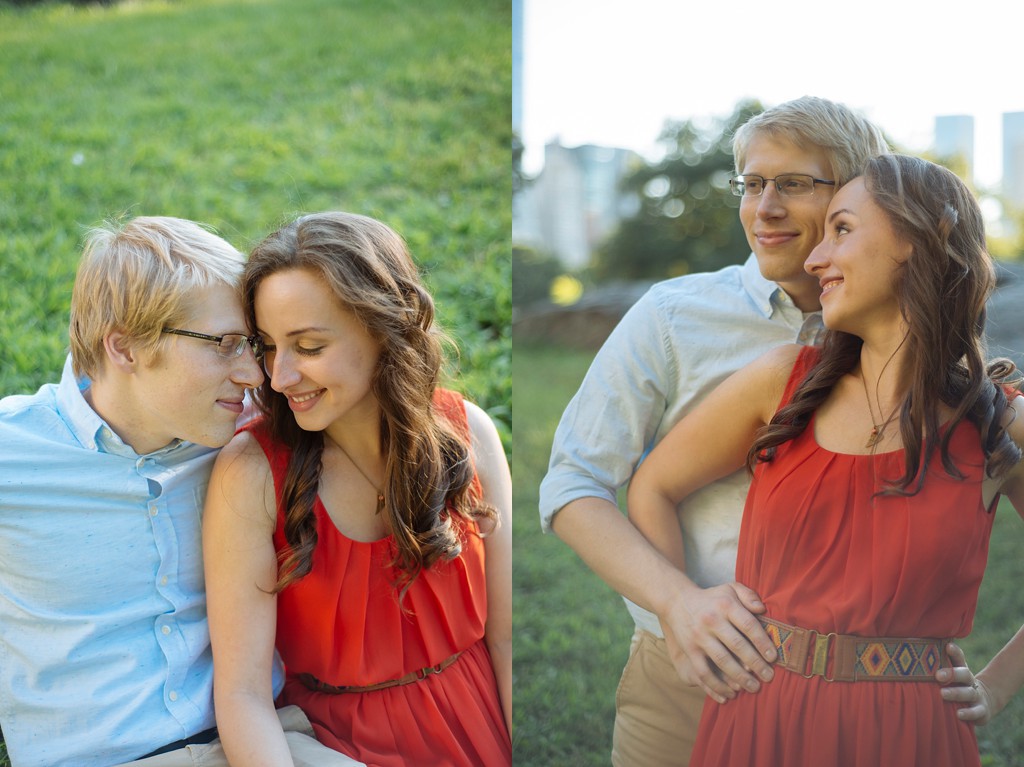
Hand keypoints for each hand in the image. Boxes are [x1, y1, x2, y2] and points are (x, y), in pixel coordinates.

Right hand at [659, 581, 775, 703]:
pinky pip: (704, 671)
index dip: (763, 643)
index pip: (749, 625)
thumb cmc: (712, 599)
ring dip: (740, 678)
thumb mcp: (730, 589)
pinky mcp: (690, 650)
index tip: (773, 658)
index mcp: (726, 605)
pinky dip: (716, 686)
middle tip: (769, 677)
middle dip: (756, 664)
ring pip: (723, 661)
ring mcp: (700, 636)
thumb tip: (762, 610)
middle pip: (738, 646)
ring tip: (753, 688)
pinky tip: (729, 694)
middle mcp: (712, 620)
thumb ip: (748, 595)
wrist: (677, 601)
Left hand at [937, 642, 993, 724]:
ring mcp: (977, 696)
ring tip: (943, 694)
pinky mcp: (982, 711)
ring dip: (956, 693)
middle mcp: (970, 681)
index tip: (947, 646)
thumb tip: (914, 654)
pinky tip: (958, 714)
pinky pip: (976, 712)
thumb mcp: (951, 676)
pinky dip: (968, 713)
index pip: (959, 659)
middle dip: (952, 674)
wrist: (984, 702)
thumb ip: (937, 667)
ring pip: (968, 693)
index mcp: (961, 670)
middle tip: (938, 675)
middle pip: (964, 674)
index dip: (955, 652)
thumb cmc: (958, 686)